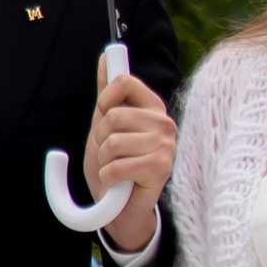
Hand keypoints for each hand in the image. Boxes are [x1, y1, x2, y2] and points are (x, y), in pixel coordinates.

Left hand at [85, 60, 176, 255]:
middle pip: (113, 115)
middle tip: (111, 155)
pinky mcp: (161, 168)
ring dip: (104, 162)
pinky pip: (117, 166)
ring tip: (116, 171)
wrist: (120, 210)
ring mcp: (166, 145)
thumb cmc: (115, 166)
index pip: (124, 80)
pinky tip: (119, 184)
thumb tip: (106, 56)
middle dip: (100, 139)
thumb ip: (107, 93)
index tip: (103, 115)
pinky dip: (108, 178)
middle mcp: (163, 123)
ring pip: (112, 142)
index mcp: (152, 108)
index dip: (104, 99)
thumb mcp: (105, 126)